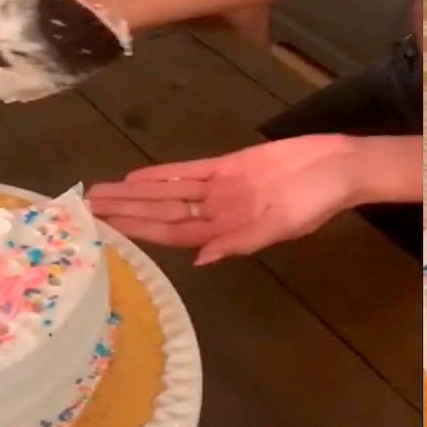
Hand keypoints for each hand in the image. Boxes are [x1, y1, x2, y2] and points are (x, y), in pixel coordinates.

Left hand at [86, 135, 361, 264]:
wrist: (341, 166)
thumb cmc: (318, 200)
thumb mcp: (284, 225)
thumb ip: (243, 241)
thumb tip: (202, 260)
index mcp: (229, 231)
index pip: (173, 232)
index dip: (139, 230)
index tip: (107, 229)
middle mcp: (218, 212)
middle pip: (162, 212)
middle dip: (126, 212)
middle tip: (86, 209)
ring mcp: (222, 189)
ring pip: (169, 192)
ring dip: (136, 193)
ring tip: (101, 193)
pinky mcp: (231, 166)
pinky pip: (190, 171)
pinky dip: (164, 173)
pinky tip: (137, 176)